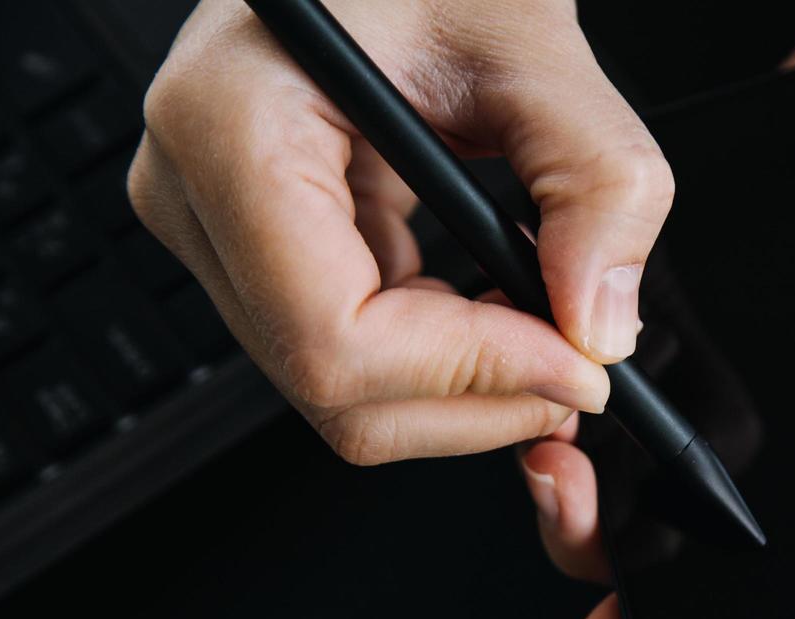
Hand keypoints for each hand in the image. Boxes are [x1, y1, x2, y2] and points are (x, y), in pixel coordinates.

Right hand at [129, 0, 672, 462]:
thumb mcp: (533, 43)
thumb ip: (597, 183)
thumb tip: (600, 327)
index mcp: (230, 124)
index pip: (333, 337)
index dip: (470, 375)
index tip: (574, 366)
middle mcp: (194, 189)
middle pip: (334, 388)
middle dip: (477, 399)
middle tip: (582, 368)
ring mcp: (215, 228)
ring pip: (343, 393)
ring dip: (467, 388)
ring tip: (552, 333)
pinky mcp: (257, 248)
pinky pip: (352, 353)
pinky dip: (446, 358)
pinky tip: (503, 314)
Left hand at [522, 0, 794, 618]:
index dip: (722, 604)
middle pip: (723, 484)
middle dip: (634, 521)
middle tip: (568, 514)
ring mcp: (792, 314)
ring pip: (679, 399)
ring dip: (608, 425)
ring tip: (548, 435)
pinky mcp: (752, 236)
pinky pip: (666, 294)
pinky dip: (613, 319)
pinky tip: (565, 324)